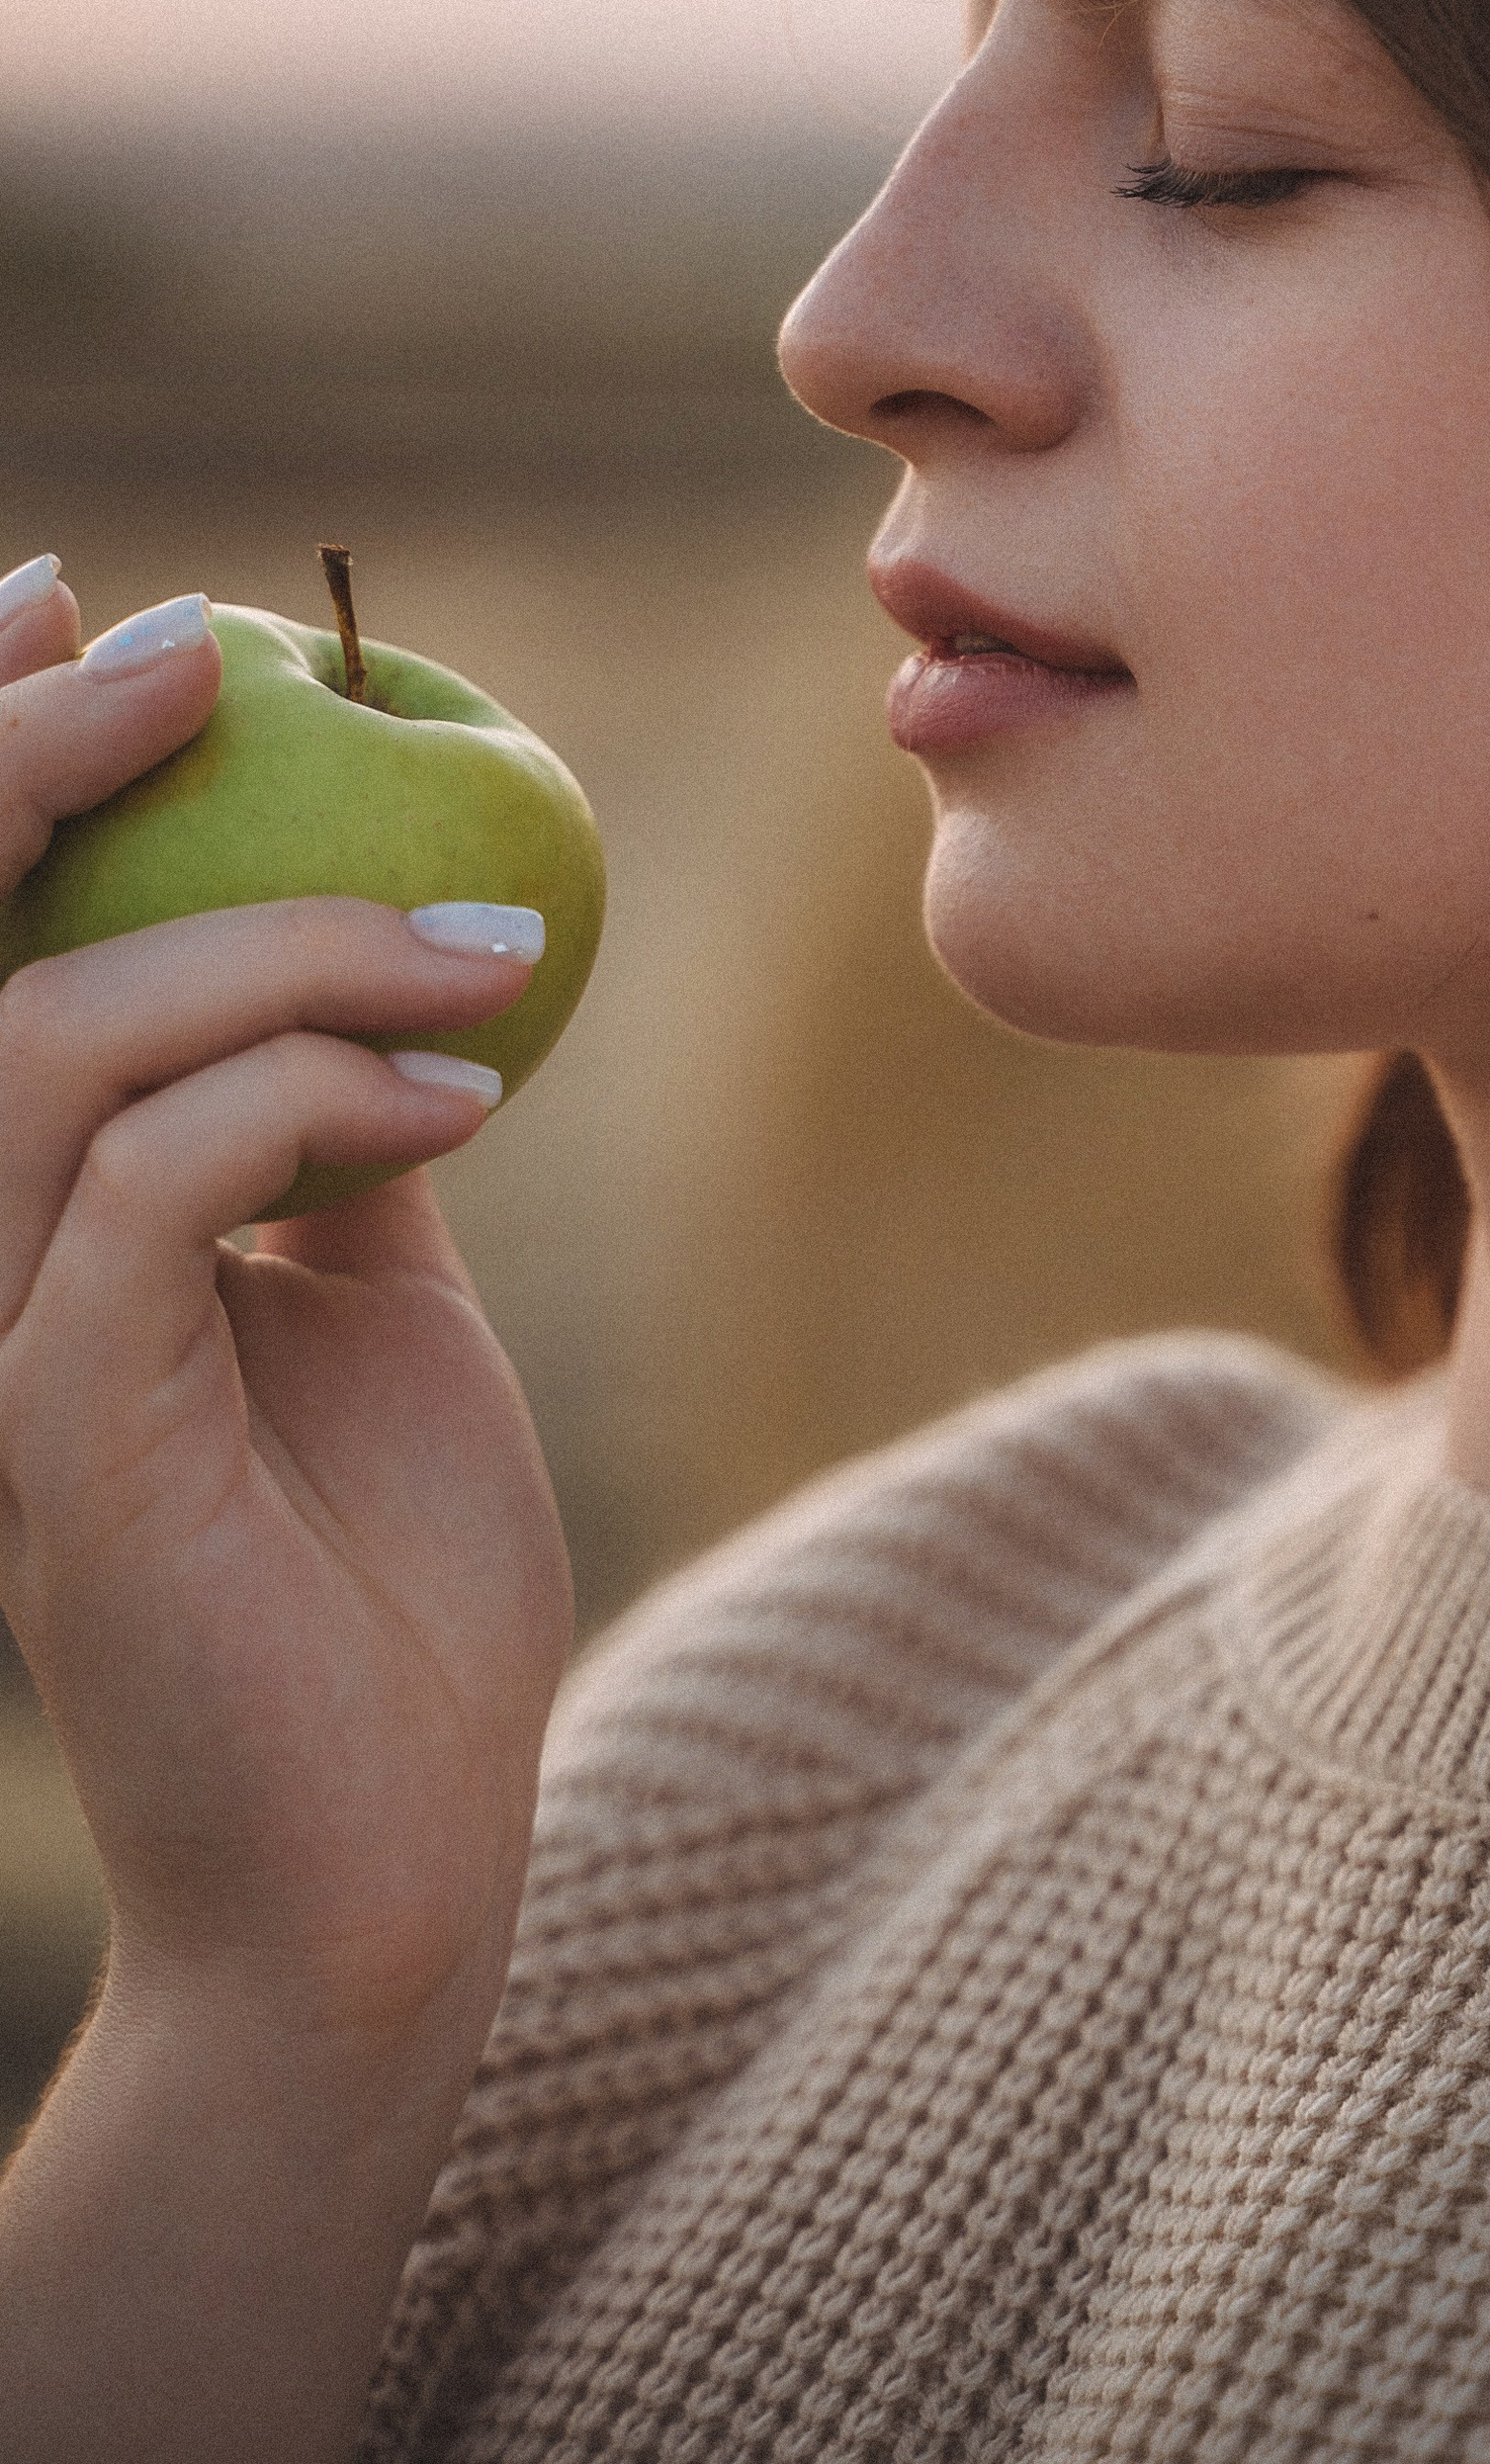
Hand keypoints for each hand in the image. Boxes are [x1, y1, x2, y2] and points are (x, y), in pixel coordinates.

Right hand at [0, 561, 572, 2054]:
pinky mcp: (61, 1442)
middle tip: (206, 651)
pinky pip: (137, 1198)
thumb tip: (400, 969)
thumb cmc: (388, 1588)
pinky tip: (455, 1097)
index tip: (99, 605)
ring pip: (34, 1049)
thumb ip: (336, 1145)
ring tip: (471, 956)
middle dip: (31, 767)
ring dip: (264, 946)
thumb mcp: (372, 1309)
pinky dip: (300, 1095)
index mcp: (26, 1217)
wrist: (398, 1858)